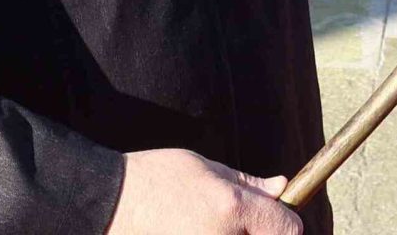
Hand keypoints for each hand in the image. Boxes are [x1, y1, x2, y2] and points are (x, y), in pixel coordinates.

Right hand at [107, 148, 301, 234]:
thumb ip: (247, 184)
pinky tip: (193, 231)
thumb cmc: (154, 179)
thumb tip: (280, 187)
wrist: (108, 206)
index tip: (274, 216)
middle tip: (235, 222)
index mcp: (231, 209)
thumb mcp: (204, 168)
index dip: (285, 221)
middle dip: (258, 233)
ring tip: (207, 225)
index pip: (288, 229)